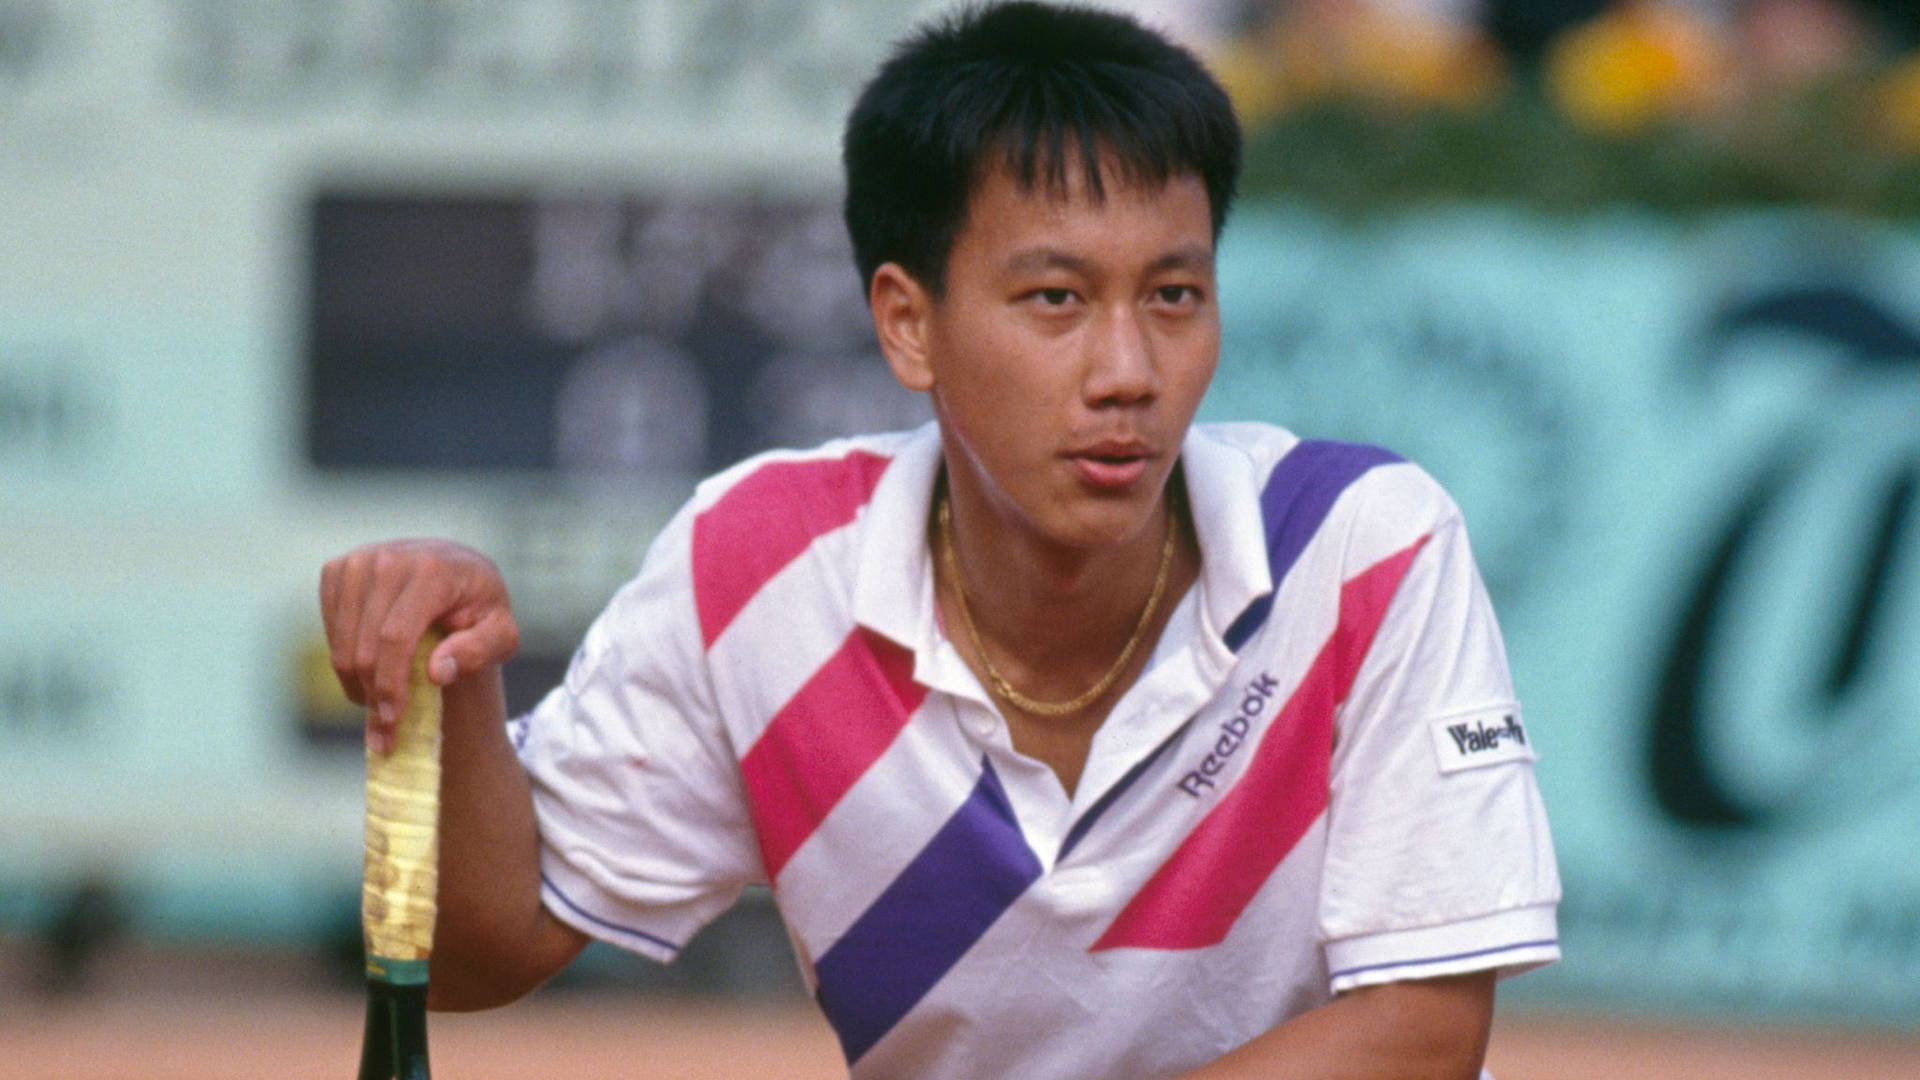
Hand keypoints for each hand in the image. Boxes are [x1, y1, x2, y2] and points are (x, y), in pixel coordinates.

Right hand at [320, 539, 519, 751]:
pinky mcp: (337, 570)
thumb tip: (437, 671)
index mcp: (432, 569)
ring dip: (355, 685)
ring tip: (378, 708)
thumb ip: (480, 651)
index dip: (391, 683)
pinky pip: (330, 631)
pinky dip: (345, 661)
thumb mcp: (501, 632)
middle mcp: (389, 559)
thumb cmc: (480, 608)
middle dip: (372, 696)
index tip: (392, 720)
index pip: (396, 636)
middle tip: (383, 734)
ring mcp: (358, 562)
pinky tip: (371, 673)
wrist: (456, 570)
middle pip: (366, 645)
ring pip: (342, 643)